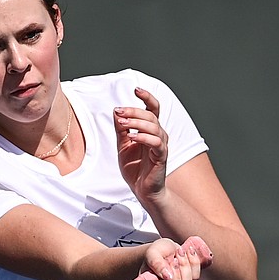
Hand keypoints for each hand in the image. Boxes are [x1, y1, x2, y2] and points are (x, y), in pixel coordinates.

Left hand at [114, 87, 168, 202]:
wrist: (142, 190)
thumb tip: (117, 111)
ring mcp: (161, 145)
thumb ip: (121, 130)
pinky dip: (143, 137)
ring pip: (154, 126)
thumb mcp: (122, 146)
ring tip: (122, 124)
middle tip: (119, 112)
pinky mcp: (161, 156)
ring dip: (137, 122)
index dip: (147, 97)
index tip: (136, 89)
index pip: (152, 109)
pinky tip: (132, 137)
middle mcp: (158, 135)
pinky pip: (155, 143)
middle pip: (151, 115)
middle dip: (134, 111)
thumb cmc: (135, 168)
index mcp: (150, 130)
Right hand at [137, 237, 204, 279]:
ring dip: (185, 265)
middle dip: (176, 277)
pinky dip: (193, 261)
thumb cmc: (155, 254)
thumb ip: (155, 263)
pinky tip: (188, 252)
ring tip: (178, 252)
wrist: (166, 249)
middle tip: (173, 260)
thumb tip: (167, 275)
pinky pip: (197, 276)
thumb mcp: (151, 254)